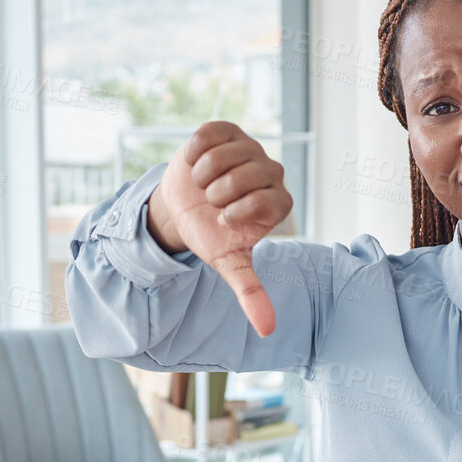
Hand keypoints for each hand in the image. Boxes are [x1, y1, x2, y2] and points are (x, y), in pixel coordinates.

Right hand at [146, 121, 290, 335]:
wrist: (183, 209)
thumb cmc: (211, 235)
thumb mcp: (229, 263)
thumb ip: (250, 292)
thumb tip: (267, 330)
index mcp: (277, 202)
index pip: (270, 200)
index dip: (241, 211)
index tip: (225, 220)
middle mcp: (270, 172)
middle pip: (251, 174)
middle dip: (221, 193)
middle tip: (212, 202)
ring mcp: (248, 147)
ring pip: (230, 153)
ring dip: (206, 174)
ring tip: (202, 185)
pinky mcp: (225, 130)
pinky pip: (209, 134)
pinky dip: (195, 153)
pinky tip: (195, 166)